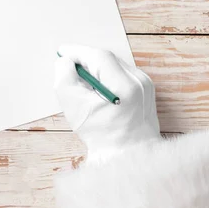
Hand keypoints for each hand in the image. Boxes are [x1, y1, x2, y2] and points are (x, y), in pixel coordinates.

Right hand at [54, 45, 160, 161]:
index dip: (77, 51)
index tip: (62, 52)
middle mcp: (138, 82)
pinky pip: (121, 73)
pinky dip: (107, 76)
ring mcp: (145, 85)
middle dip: (86, 60)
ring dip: (96, 68)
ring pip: (114, 65)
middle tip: (69, 68)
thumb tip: (65, 61)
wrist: (127, 155)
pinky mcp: (146, 89)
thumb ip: (65, 78)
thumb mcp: (74, 107)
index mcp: (124, 86)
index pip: (98, 56)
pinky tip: (98, 91)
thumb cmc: (101, 136)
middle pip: (107, 58)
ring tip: (83, 83)